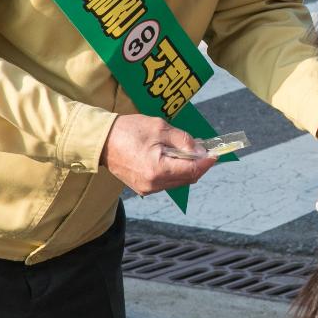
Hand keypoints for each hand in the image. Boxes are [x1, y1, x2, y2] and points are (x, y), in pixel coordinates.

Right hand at [101, 115, 216, 195]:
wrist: (101, 140)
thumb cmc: (128, 131)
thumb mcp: (159, 128)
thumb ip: (183, 140)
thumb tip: (201, 151)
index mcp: (157, 170)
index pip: (192, 170)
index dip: (207, 162)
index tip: (216, 153)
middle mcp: (153, 185)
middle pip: (187, 178)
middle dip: (198, 165)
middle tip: (204, 149)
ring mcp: (147, 189)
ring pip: (178, 182)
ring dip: (187, 168)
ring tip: (188, 150)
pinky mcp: (142, 187)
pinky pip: (166, 182)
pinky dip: (174, 171)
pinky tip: (174, 157)